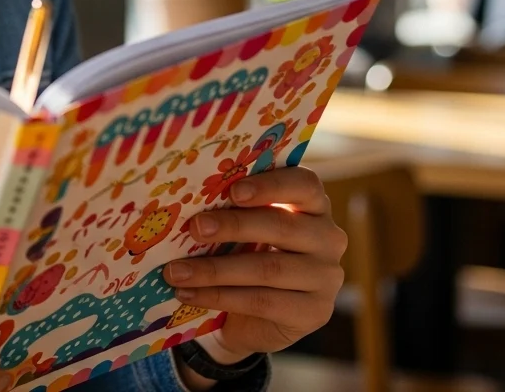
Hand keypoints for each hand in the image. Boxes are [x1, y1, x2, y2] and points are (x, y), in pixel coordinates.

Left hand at [163, 166, 346, 359]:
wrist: (255, 318)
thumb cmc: (246, 254)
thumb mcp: (242, 229)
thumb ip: (230, 210)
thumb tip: (185, 198)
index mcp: (312, 205)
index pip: (304, 184)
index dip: (270, 185)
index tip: (233, 191)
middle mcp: (328, 238)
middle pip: (281, 226)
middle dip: (233, 226)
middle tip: (194, 228)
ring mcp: (326, 278)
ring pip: (268, 268)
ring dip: (215, 270)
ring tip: (176, 271)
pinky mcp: (314, 313)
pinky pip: (261, 302)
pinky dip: (219, 297)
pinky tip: (188, 294)